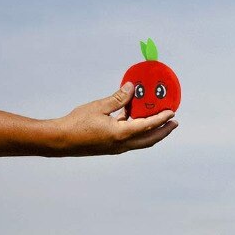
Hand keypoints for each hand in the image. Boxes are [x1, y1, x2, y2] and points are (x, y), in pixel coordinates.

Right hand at [49, 83, 177, 155]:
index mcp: (121, 134)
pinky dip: (138, 131)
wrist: (60, 140)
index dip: (162, 119)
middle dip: (164, 131)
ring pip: (141, 141)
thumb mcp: (99, 107)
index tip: (172, 112)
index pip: (148, 126)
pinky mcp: (111, 147)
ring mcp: (117, 148)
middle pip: (150, 139)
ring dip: (152, 132)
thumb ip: (118, 98)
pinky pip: (131, 139)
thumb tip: (132, 87)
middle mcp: (122, 144)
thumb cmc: (77, 123)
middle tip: (174, 122)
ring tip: (160, 121)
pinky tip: (135, 119)